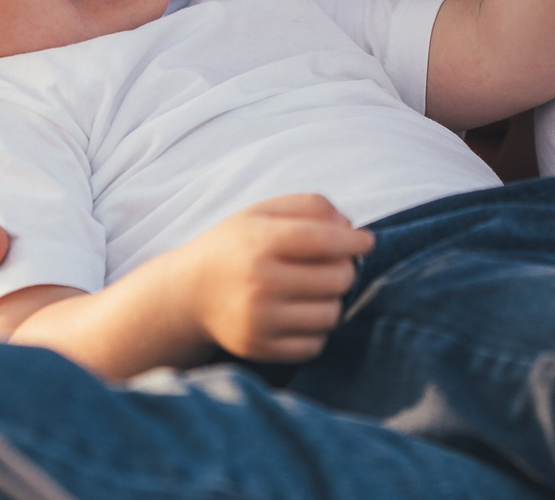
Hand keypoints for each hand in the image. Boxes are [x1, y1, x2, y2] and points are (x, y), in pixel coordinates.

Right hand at [179, 194, 372, 364]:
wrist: (188, 294)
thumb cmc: (234, 246)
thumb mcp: (262, 212)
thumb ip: (309, 206)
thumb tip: (349, 225)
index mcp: (259, 242)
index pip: (322, 240)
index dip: (352, 240)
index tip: (366, 241)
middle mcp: (260, 282)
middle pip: (337, 279)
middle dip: (343, 268)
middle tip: (330, 264)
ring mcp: (260, 320)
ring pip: (331, 314)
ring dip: (332, 300)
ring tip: (313, 289)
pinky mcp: (260, 348)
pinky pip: (315, 344)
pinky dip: (316, 329)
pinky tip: (300, 313)